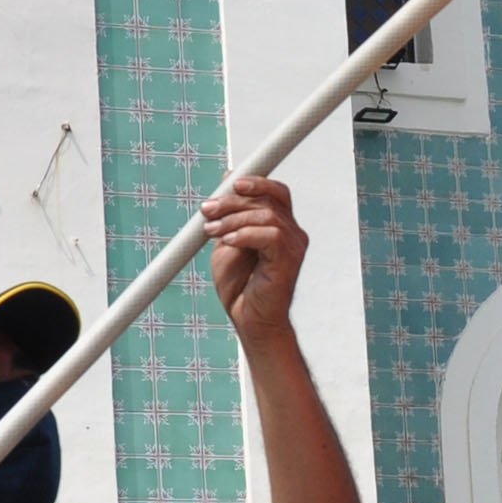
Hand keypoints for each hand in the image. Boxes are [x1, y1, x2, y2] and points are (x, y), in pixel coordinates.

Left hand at [203, 175, 307, 341]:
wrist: (250, 321)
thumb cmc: (242, 288)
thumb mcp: (227, 242)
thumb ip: (229, 216)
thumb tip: (225, 183)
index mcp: (280, 227)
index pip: (275, 192)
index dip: (255, 181)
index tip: (228, 183)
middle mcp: (291, 233)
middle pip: (268, 199)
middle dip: (233, 200)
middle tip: (208, 210)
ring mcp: (293, 246)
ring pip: (266, 215)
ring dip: (233, 219)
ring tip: (212, 232)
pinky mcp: (289, 260)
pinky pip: (270, 234)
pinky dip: (245, 234)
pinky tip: (229, 242)